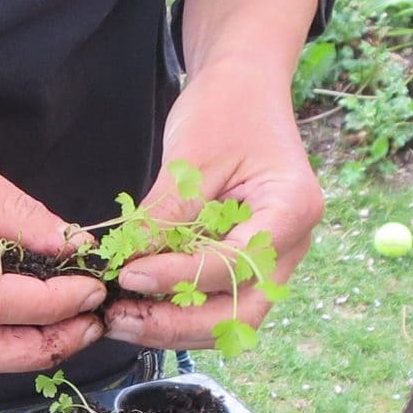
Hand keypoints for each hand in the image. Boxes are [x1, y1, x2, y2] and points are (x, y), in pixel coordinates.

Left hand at [104, 50, 322, 350]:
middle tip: (119, 318)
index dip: (179, 277)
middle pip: (240, 313)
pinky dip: (178, 311)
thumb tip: (127, 267)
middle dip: (178, 325)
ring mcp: (274, 258)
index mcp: (291, 209)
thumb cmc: (226, 107)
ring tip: (121, 318)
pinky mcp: (247, 261)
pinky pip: (217, 301)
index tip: (129, 275)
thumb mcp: (191, 156)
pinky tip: (136, 305)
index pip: (235, 264)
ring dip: (174, 327)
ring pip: (229, 319)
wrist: (244, 86)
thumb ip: (165, 215)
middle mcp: (292, 244)